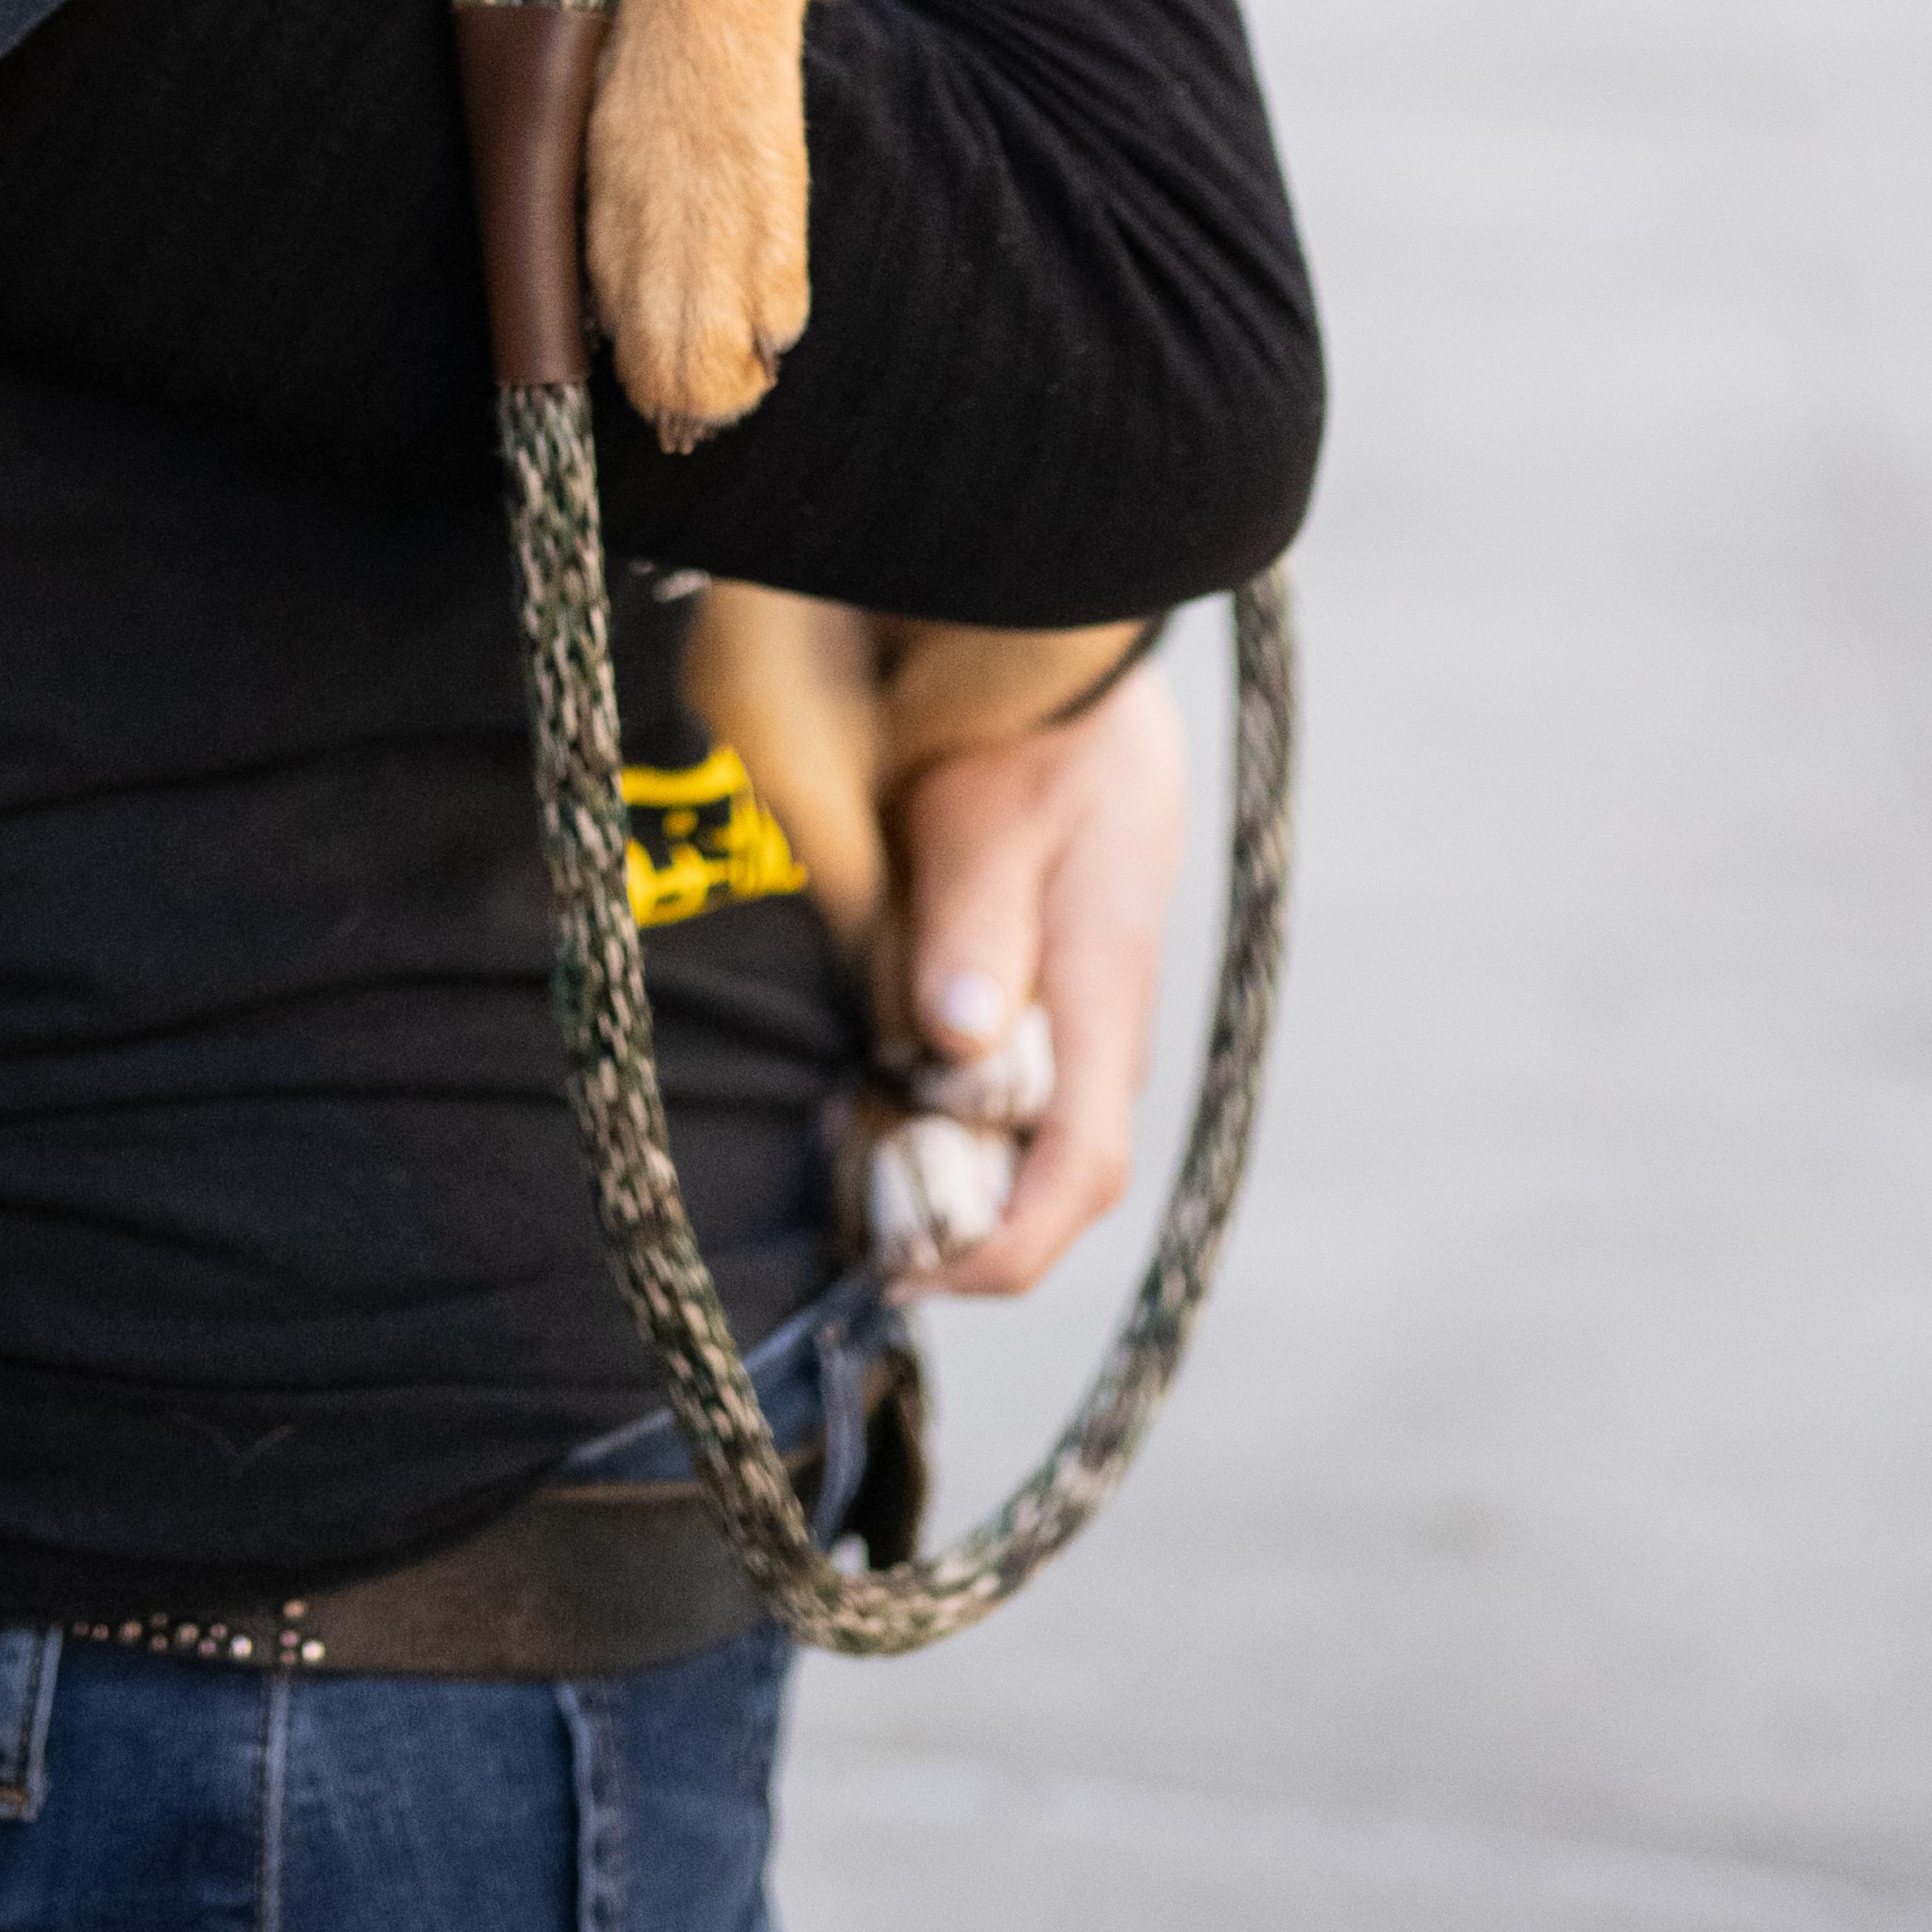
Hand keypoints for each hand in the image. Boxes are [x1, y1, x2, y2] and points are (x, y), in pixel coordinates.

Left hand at [884, 656, 1184, 1298]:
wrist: (1057, 659)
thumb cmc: (1029, 726)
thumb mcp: (992, 809)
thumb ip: (975, 919)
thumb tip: (959, 1040)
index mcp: (1102, 993)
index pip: (1082, 1168)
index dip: (1007, 1245)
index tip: (913, 1272)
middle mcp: (1089, 1025)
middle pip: (1030, 1171)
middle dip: (939, 1213)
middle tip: (835, 1209)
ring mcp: (1058, 1009)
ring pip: (995, 1129)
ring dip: (918, 1154)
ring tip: (829, 1140)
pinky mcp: (1019, 986)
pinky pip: (971, 1075)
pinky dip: (913, 1095)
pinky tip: (848, 1076)